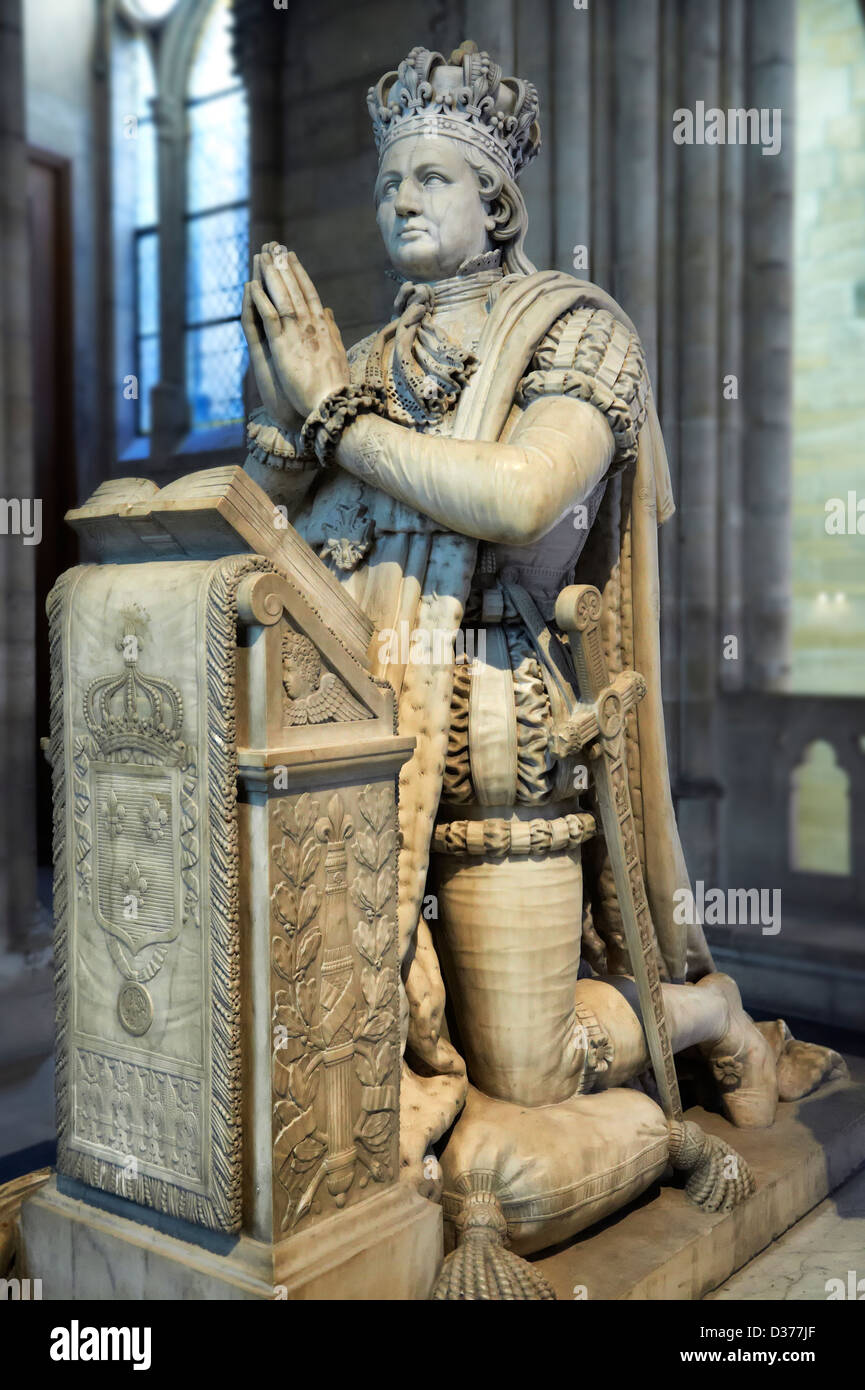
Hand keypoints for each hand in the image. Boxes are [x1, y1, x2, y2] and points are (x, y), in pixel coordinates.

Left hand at [245, 246, 349, 420]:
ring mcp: (297, 334)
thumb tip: (328, 312)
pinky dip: (262, 299)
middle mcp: (311, 326)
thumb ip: (331, 330)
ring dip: (271, 276)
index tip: (291, 257)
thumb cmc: (336, 384)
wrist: (331, 404)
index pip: (310, 294)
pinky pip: (270, 317)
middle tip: (272, 246)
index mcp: (324, 328)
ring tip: (262, 256)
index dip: (299, 274)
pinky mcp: (283, 347)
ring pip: (282, 297)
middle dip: (283, 266)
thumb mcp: (338, 352)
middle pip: (295, 289)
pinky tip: (253, 285)